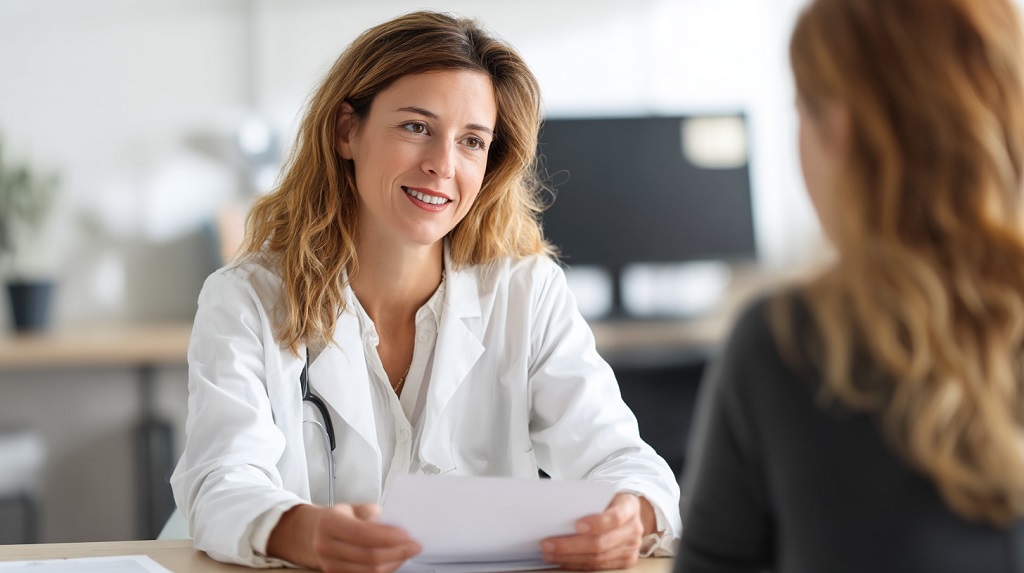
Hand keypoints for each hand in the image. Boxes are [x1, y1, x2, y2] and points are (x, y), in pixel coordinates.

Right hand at [268, 503, 421, 572]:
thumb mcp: (352, 508)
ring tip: (407, 552)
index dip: (387, 536)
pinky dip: (385, 570)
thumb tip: (397, 524)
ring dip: (394, 563)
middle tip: (415, 545)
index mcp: (330, 523)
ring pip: (369, 572)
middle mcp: (326, 546)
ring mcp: (330, 565)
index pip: (362, 533)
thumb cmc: (337, 519)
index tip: (407, 534)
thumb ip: (372, 515)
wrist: (312, 535)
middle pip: (368, 557)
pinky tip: (395, 560)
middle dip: (397, 552)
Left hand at [540, 492, 647, 570]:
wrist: (630, 513)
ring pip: (598, 559)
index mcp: (629, 507)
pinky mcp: (625, 561)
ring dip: (569, 558)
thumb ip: (588, 500)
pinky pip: (599, 567)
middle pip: (601, 543)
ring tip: (549, 554)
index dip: (596, 523)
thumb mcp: (604, 494)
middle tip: (548, 544)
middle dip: (571, 546)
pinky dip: (578, 564)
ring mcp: (631, 548)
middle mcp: (633, 529)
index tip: (576, 525)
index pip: (615, 517)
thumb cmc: (610, 501)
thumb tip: (557, 510)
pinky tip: (562, 560)